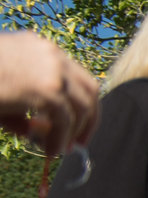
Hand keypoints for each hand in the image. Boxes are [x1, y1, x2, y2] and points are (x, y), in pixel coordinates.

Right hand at [0, 32, 98, 154]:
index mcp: (38, 47)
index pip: (74, 74)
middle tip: (79, 141)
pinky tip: (50, 150)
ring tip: (59, 149)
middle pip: (88, 88)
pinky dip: (61, 138)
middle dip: (88, 118)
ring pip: (81, 106)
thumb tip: (34, 131)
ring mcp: (51, 69)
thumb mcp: (2, 91)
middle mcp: (50, 54)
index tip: (76, 122)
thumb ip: (20, 107)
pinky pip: (65, 119)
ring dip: (73, 131)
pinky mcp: (46, 88)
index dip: (80, 101)